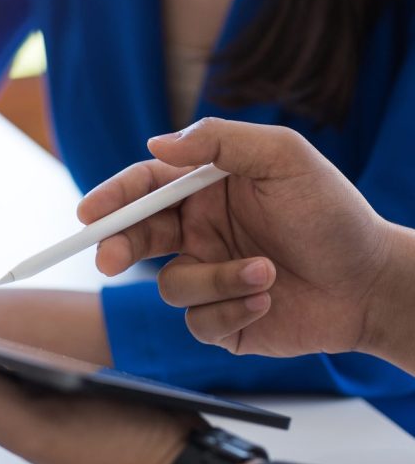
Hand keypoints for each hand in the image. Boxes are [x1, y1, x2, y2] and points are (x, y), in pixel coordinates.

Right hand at [78, 118, 394, 357]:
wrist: (372, 283)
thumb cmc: (332, 215)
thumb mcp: (284, 157)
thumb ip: (220, 141)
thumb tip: (156, 142)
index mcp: (205, 191)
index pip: (145, 187)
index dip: (112, 198)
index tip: (90, 212)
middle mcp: (199, 232)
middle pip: (135, 237)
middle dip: (117, 246)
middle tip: (108, 258)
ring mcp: (208, 276)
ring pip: (171, 285)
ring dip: (215, 279)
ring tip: (266, 272)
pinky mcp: (221, 320)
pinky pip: (197, 322)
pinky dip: (231, 310)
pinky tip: (268, 299)